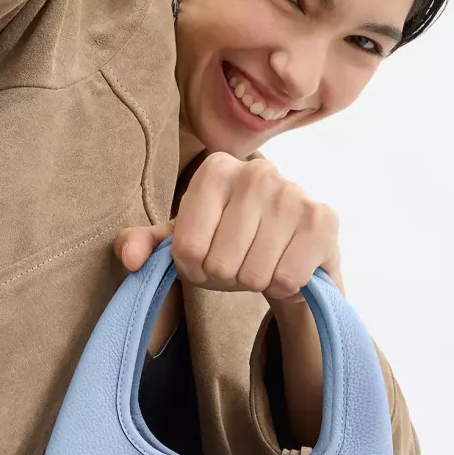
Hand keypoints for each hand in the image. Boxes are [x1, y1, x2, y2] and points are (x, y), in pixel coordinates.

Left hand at [113, 153, 343, 304]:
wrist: (291, 250)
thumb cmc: (230, 240)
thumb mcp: (182, 238)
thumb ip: (144, 244)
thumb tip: (130, 257)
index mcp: (215, 169)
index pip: (186, 248)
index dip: (192, 269)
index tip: (205, 258)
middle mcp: (256, 172)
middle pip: (219, 263)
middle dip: (224, 277)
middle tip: (237, 263)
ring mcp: (294, 192)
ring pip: (253, 274)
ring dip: (253, 282)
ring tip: (260, 263)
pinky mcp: (324, 220)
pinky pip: (287, 278)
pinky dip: (283, 285)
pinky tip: (286, 265)